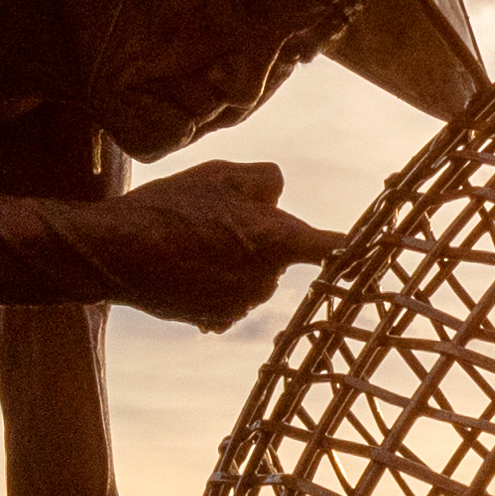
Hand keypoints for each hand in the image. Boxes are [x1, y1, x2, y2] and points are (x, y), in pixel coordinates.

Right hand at [69, 158, 343, 330]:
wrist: (115, 254)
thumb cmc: (169, 208)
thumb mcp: (220, 175)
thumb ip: (264, 181)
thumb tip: (279, 191)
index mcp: (275, 240)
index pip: (332, 246)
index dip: (357, 247)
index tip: (380, 251)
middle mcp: (265, 280)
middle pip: (279, 254)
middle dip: (257, 238)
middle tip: (212, 219)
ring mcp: (241, 305)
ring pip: (252, 275)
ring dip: (233, 260)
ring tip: (189, 242)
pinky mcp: (217, 320)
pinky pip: (228, 297)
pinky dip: (214, 284)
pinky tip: (183, 268)